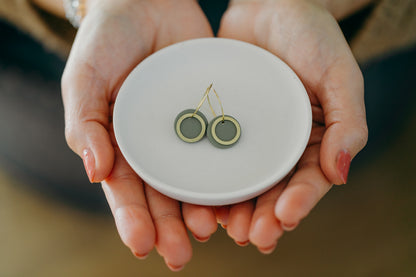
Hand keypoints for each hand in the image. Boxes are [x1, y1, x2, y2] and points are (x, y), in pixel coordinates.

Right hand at [62, 0, 216, 269]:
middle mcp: (156, 147)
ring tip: (210, 231)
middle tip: (178, 255)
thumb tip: (94, 172)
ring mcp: (187, 134)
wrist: (146, 3)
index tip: (141, 244)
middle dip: (169, 227)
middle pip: (162, 195)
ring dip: (202, 209)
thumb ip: (84, 123)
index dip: (132, 218)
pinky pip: (223, 148)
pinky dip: (230, 174)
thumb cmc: (107, 40)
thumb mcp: (85, 77)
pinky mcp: (213, 116)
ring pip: (196, 180)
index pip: (126, 190)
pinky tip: (239, 196)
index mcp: (121, 145)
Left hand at [216, 0, 367, 251]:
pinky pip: (212, 156)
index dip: (298, 202)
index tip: (285, 218)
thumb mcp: (339, 74)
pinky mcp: (220, 125)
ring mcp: (248, 138)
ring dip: (232, 209)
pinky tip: (196, 197)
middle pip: (271, 190)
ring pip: (240, 181)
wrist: (271, 6)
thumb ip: (348, 122)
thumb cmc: (311, 37)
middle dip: (262, 216)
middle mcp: (279, 145)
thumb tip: (340, 174)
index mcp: (313, 140)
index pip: (308, 180)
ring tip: (220, 227)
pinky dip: (206, 179)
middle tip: (249, 236)